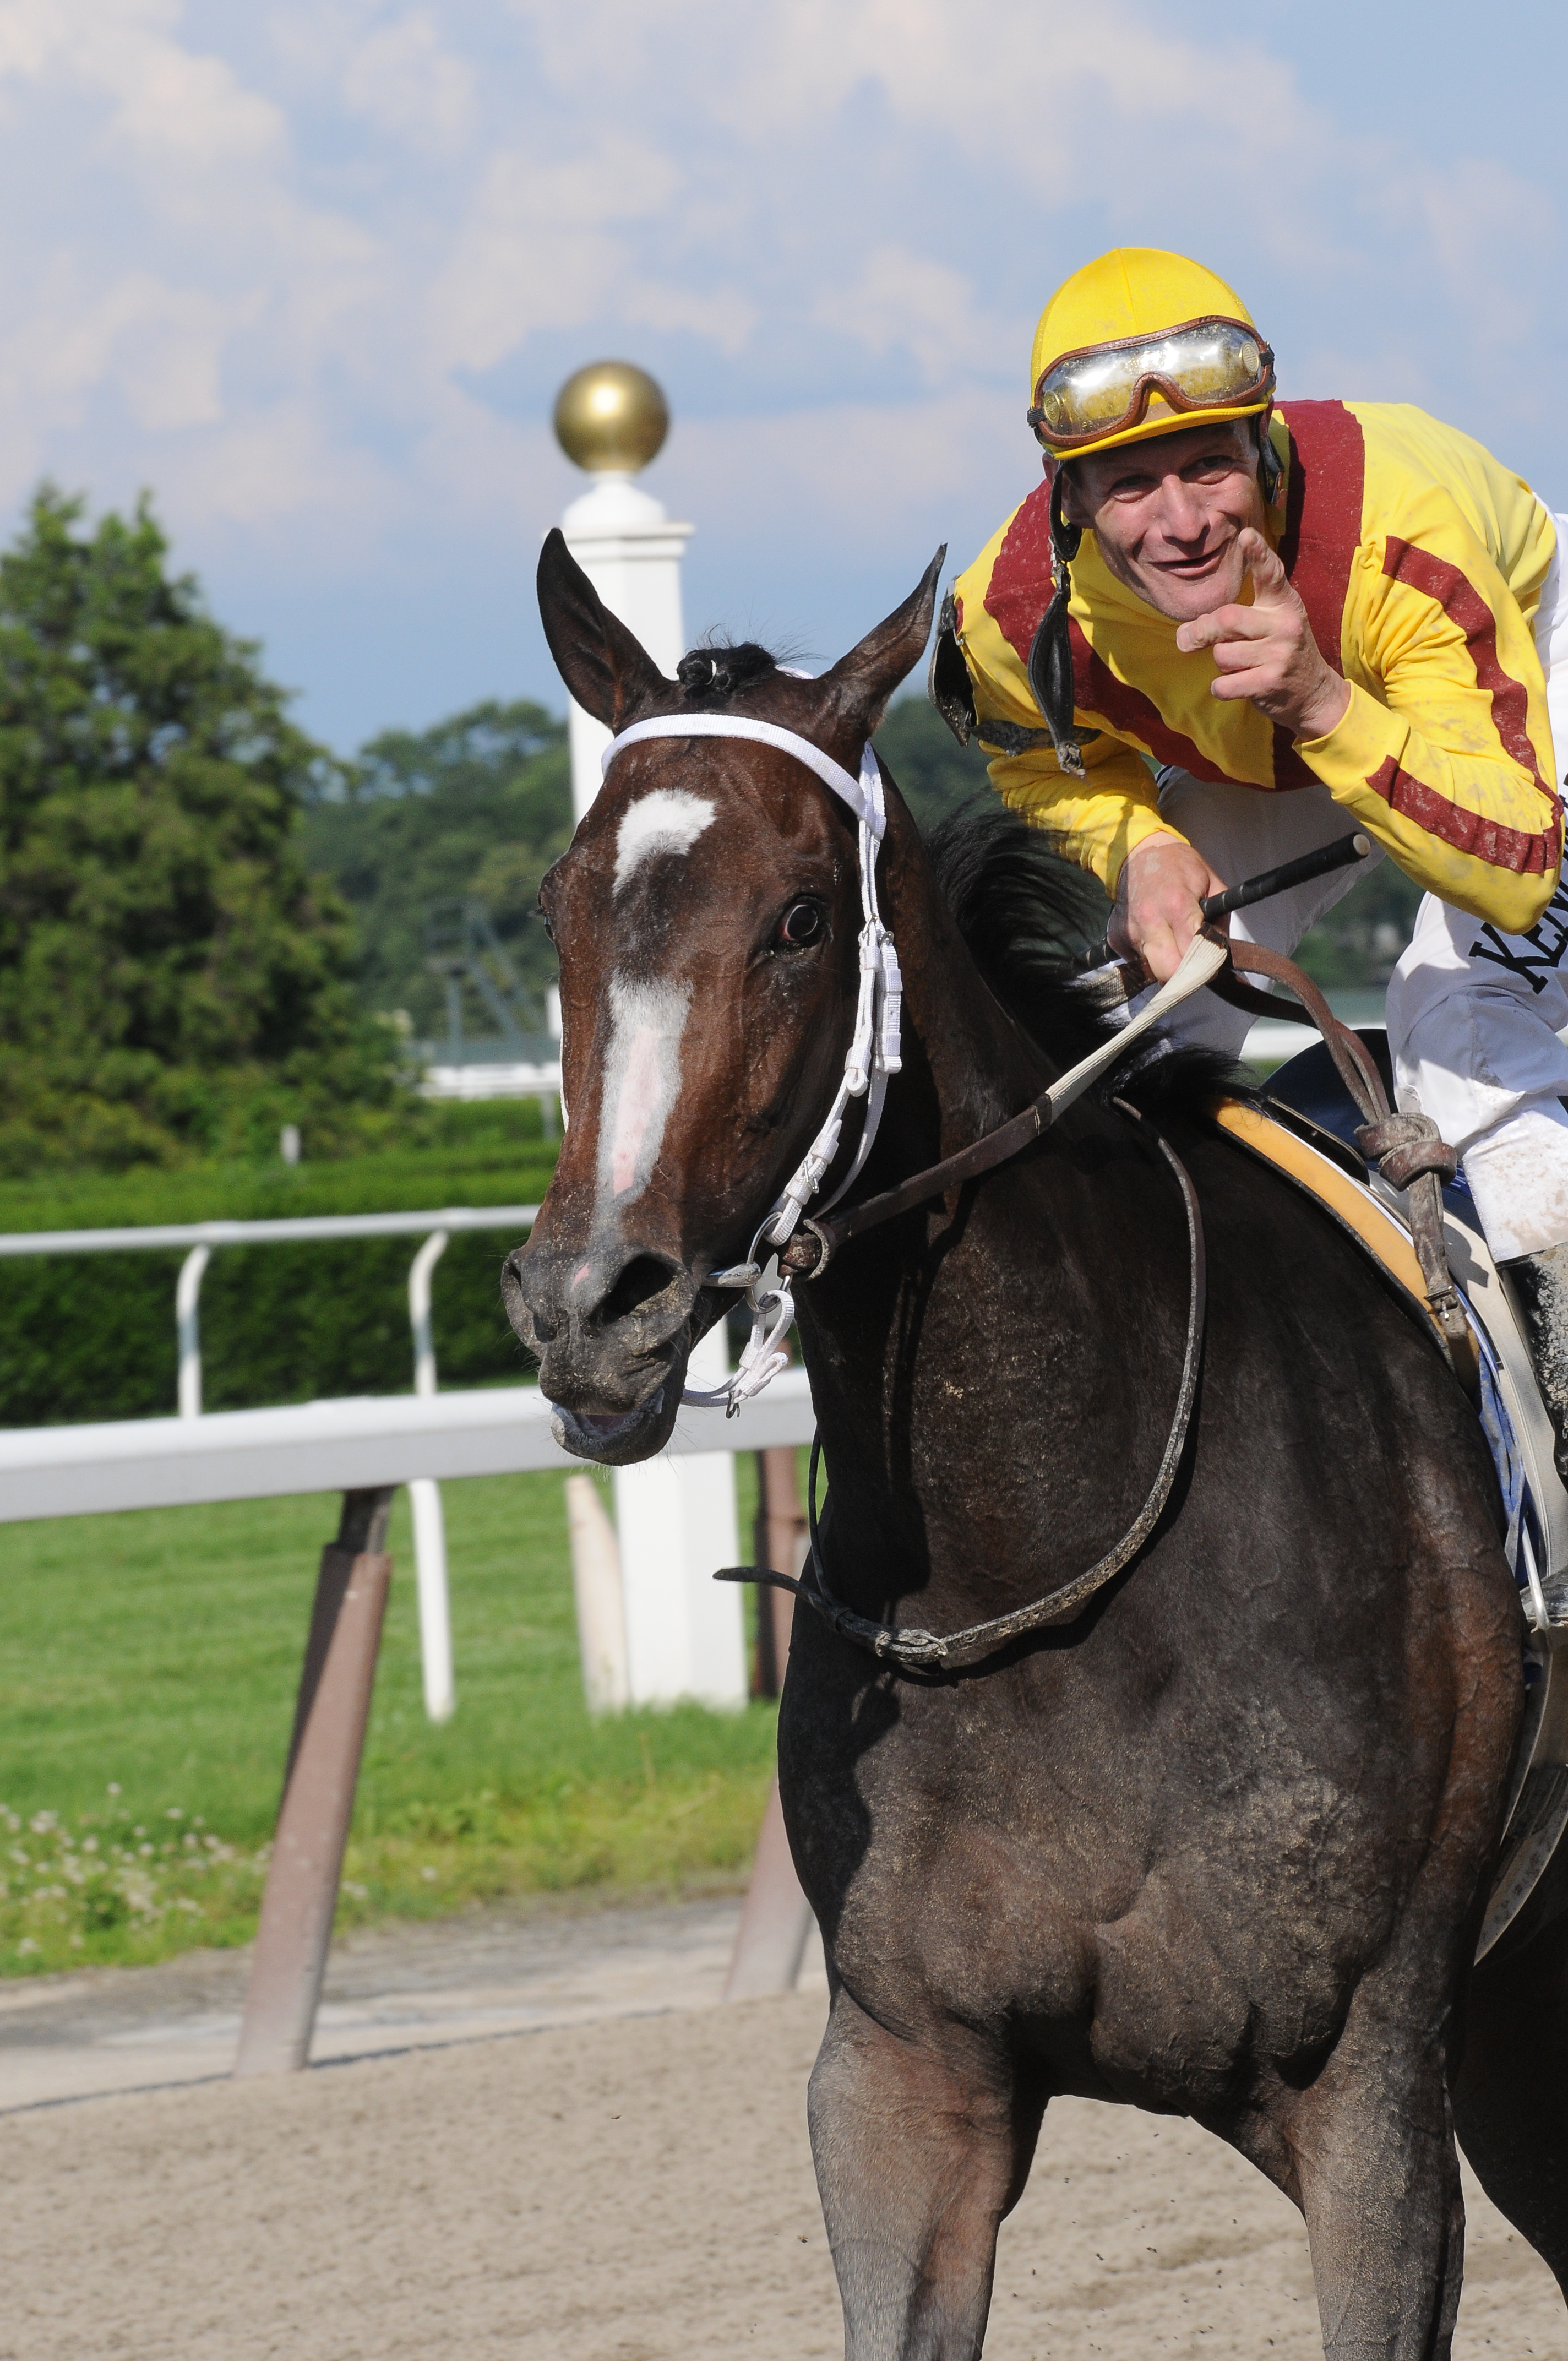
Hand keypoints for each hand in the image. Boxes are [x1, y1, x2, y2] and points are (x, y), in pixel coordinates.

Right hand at [1111, 832, 1227, 983]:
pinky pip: (1137, 961)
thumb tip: (1221, 953)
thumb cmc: (1180, 867)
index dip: (1205, 966)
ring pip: (1152, 971)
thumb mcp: (1212, 883)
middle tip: (1191, 965)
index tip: (1211, 966)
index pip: (1192, 954)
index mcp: (1178, 905)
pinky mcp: (1115, 938)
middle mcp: (1150, 921)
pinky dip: (1148, 955)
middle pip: (1167, 972)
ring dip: (1165, 964)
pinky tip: (1153, 935)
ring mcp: (1129, 931)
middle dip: (1182, 975)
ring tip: (1171, 943)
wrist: (1137, 855)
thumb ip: (1220, 919)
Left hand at [1174, 528, 1350, 741]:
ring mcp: (1280, 654)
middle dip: (1202, 630)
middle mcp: (1285, 624)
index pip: (1270, 573)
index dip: (1258, 554)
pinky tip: (1236, 686)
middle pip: (1226, 618)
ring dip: (1221, 663)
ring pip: (1222, 653)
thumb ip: (1231, 621)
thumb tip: (1185, 634)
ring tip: (1241, 665)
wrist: (1312, 693)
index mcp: (1284, 603)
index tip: (1246, 535)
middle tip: (1190, 639)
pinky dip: (1221, 687)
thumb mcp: (1268, 625)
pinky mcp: (1270, 682)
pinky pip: (1224, 683)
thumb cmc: (1279, 653)